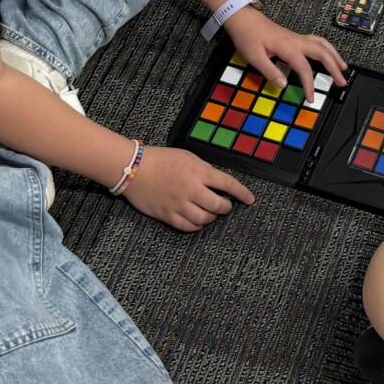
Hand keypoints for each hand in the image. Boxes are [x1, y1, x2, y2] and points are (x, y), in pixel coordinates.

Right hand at [124, 144, 256, 230]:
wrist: (133, 168)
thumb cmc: (160, 159)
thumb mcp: (187, 157)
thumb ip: (204, 170)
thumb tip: (218, 183)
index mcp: (199, 171)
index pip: (228, 184)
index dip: (242, 194)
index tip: (250, 200)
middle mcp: (192, 189)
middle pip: (219, 206)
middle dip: (226, 207)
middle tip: (225, 206)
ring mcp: (179, 204)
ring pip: (205, 219)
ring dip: (211, 217)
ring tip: (210, 213)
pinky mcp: (167, 215)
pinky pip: (188, 227)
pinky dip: (196, 226)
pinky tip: (197, 221)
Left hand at [224, 8, 347, 95]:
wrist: (243, 18)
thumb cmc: (247, 37)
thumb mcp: (254, 57)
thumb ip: (270, 71)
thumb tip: (284, 85)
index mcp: (288, 47)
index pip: (305, 68)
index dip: (310, 84)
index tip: (311, 98)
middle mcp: (297, 41)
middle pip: (322, 52)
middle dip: (334, 67)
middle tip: (342, 81)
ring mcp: (297, 37)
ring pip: (323, 44)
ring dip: (335, 55)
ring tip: (343, 68)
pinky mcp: (295, 37)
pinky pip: (317, 41)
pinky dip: (327, 48)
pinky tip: (329, 54)